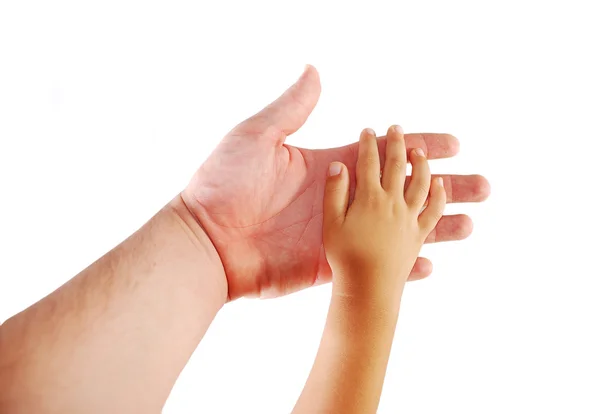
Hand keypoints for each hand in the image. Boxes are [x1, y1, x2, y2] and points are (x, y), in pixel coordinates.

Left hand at [182, 65, 488, 299]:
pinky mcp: (332, 265)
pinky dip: (404, 266)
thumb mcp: (256, 137)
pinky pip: (377, 265)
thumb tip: (315, 70)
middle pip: (404, 191)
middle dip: (443, 188)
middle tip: (482, 186)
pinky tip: (431, 264)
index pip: (387, 153)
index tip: (455, 143)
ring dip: (435, 227)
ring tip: (471, 226)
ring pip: (399, 229)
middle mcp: (342, 199)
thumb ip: (291, 108)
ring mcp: (340, 234)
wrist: (204, 242)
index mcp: (330, 167)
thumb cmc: (223, 186)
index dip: (421, 147)